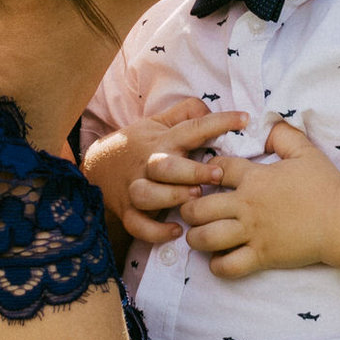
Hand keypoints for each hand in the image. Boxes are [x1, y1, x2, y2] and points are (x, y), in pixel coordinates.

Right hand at [82, 100, 248, 246]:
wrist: (95, 168)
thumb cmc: (136, 145)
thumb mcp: (156, 123)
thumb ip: (183, 114)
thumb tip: (208, 108)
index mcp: (160, 140)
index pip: (191, 127)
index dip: (218, 122)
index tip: (244, 119)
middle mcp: (148, 164)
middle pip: (166, 166)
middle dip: (192, 171)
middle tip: (217, 174)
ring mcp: (135, 189)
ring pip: (149, 195)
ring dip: (172, 197)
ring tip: (195, 198)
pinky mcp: (128, 212)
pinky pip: (139, 225)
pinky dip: (156, 231)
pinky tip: (177, 230)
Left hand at [176, 119, 339, 278]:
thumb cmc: (325, 185)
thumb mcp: (304, 151)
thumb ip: (282, 134)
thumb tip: (265, 123)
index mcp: (255, 178)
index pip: (216, 170)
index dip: (207, 170)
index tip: (209, 176)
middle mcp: (248, 205)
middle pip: (199, 208)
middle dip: (189, 209)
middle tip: (193, 210)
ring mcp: (253, 233)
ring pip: (206, 238)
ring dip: (197, 238)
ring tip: (199, 235)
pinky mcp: (262, 256)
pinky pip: (228, 267)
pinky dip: (217, 265)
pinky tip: (219, 258)